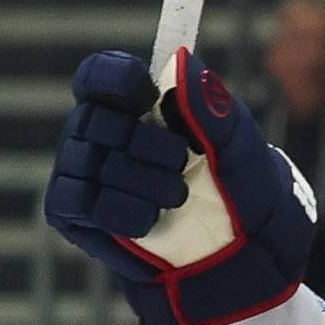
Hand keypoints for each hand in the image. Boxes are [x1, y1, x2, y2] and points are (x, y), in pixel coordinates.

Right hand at [45, 45, 317, 324]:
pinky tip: (148, 220)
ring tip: (176, 198)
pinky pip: (72, 201)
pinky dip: (114, 209)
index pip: (101, 77)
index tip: (147, 96)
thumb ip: (212, 108)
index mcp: (141, 109)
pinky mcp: (81, 219)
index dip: (117, 79)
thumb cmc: (249, 200)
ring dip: (137, 180)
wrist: (251, 267)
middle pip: (94, 118)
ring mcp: (91, 176)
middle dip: (144, 142)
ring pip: (86, 160)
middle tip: (181, 162)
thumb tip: (179, 58)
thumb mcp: (243, 152)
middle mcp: (107, 138)